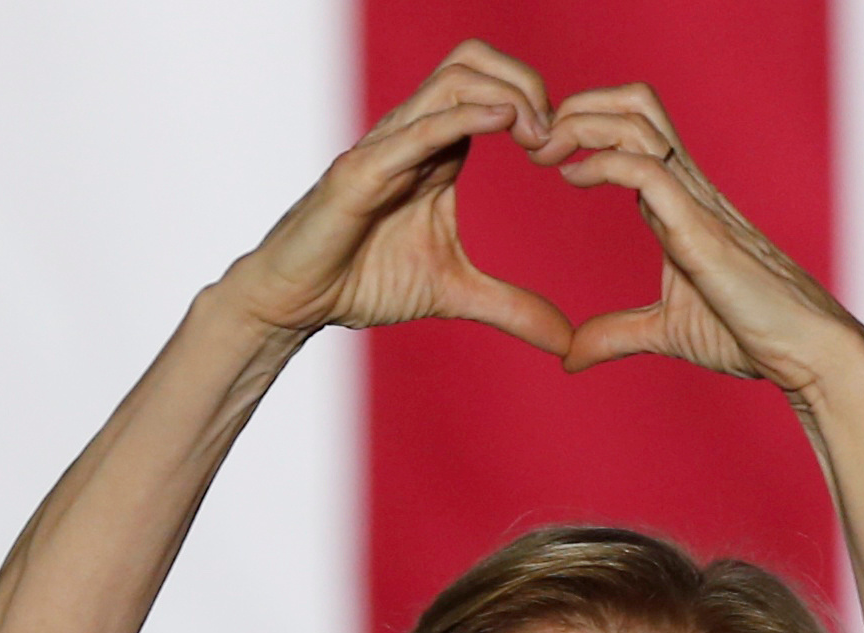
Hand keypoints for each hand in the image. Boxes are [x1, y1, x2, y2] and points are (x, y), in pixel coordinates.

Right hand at [221, 41, 571, 354]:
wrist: (298, 301)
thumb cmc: (362, 281)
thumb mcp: (454, 293)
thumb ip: (511, 307)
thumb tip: (565, 340)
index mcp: (439, 151)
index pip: (493, 89)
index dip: (538, 108)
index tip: (565, 155)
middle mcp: (414, 135)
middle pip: (476, 62)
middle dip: (529, 84)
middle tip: (556, 139)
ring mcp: (387, 146)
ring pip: (452, 80)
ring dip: (507, 95)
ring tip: (538, 137)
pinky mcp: (362, 171)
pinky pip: (416, 129)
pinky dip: (463, 118)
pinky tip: (503, 121)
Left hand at [532, 85, 863, 392]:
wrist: (804, 352)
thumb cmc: (749, 335)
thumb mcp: (664, 332)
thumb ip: (615, 334)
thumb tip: (569, 356)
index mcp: (679, 203)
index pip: (630, 131)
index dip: (583, 128)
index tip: (543, 155)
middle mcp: (689, 190)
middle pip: (633, 105)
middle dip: (579, 107)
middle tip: (535, 140)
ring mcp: (696, 203)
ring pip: (638, 122)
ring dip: (582, 124)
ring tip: (545, 151)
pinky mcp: (700, 229)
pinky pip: (648, 170)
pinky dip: (603, 161)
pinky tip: (572, 177)